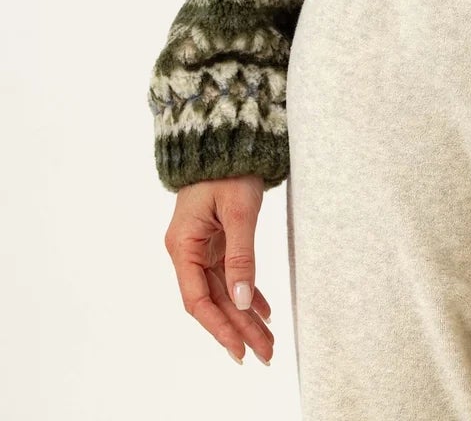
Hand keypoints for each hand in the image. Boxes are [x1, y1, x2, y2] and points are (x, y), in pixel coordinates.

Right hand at [163, 175, 274, 364]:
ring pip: (223, 291)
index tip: (240, 350)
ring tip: (269, 341)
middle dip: (239, 328)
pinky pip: (230, 275)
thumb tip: (241, 301)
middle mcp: (188, 251)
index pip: (198, 300)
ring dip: (245, 315)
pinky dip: (247, 292)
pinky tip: (264, 311)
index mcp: (183, 246)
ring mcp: (201, 246)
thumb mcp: (238, 211)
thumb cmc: (229, 168)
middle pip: (213, 300)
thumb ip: (241, 256)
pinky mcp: (216, 240)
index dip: (219, 328)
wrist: (228, 136)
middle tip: (266, 354)